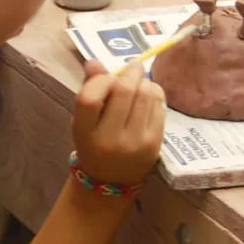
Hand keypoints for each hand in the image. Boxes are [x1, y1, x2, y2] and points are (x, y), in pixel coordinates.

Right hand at [71, 60, 164, 186]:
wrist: (111, 182)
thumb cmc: (94, 143)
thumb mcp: (83, 121)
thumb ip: (89, 89)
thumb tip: (95, 61)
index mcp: (85, 132)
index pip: (89, 97)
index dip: (101, 80)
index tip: (107, 78)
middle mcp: (109, 139)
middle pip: (124, 91)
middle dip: (131, 72)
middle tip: (133, 67)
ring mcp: (135, 142)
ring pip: (146, 95)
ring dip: (145, 82)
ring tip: (140, 84)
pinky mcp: (155, 143)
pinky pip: (159, 106)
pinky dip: (155, 95)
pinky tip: (148, 98)